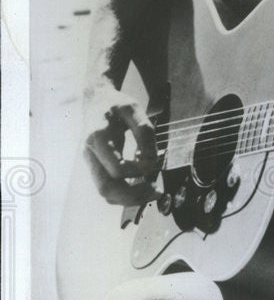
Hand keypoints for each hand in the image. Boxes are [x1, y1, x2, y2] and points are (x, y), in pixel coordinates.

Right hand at [83, 87, 158, 204]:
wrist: (96, 101)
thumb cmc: (116, 105)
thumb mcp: (134, 109)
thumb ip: (145, 132)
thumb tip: (150, 161)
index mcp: (97, 137)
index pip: (117, 168)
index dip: (138, 171)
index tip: (153, 162)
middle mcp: (90, 153)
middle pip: (106, 188)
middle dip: (133, 196)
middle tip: (157, 191)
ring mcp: (91, 163)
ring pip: (106, 193)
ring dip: (131, 199)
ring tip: (153, 192)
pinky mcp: (97, 168)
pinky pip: (108, 189)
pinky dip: (126, 194)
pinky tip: (143, 187)